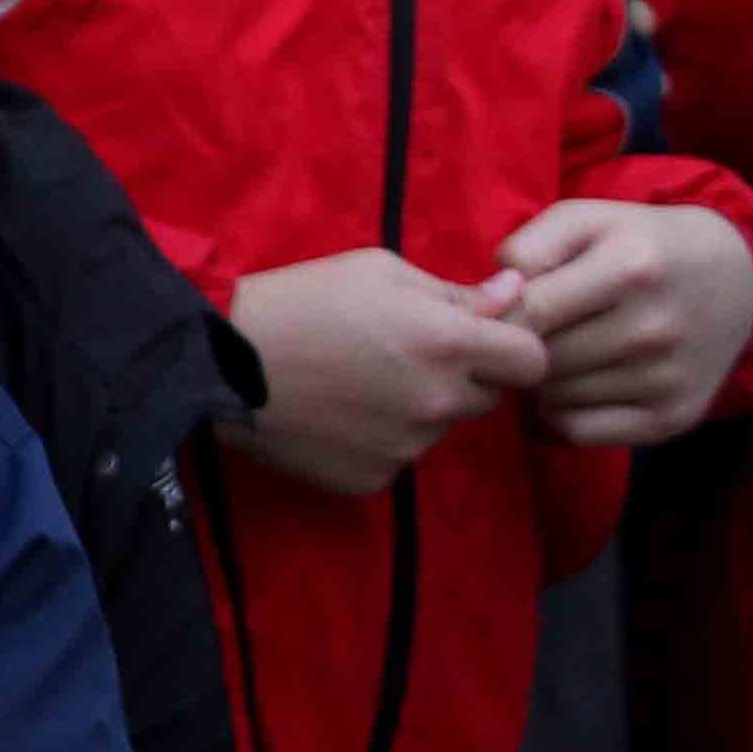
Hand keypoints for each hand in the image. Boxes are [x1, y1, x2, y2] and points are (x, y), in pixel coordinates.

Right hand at [223, 249, 549, 493]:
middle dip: (466, 375)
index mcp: (448, 343)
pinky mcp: (372, 480)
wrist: (220, 364)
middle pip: (488, 397)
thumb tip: (515, 291)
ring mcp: (405, 448)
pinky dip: (381, 439)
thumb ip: (456, 291)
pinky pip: (398, 457)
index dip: (515, 345)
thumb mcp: (380, 270)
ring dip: (421, 407)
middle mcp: (438, 402)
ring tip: (361, 382)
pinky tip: (340, 414)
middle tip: (408, 353)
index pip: (532, 361)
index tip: (486, 337)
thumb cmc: (301, 299)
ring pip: (439, 427)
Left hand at [499, 198, 752, 446]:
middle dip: (521, 347)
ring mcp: (666, 378)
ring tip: (564, 349)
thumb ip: (530, 246)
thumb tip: (495, 297)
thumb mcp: (591, 219)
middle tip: (532, 332)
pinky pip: (578, 430)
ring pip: (553, 397)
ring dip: (542, 379)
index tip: (498, 312)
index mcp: (632, 267)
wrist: (740, 282)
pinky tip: (580, 382)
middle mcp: (654, 328)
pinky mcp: (672, 418)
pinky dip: (564, 411)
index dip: (500, 316)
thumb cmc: (644, 245)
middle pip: (539, 360)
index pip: (530, 312)